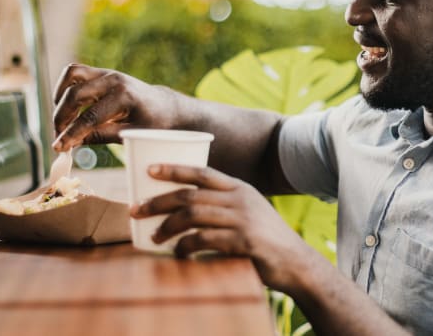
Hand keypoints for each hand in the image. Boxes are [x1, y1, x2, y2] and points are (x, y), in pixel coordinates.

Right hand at [52, 64, 180, 149]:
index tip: (58, 147)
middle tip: (59, 138)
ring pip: (70, 75)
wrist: (166, 106)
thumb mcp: (131, 134)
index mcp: (124, 96)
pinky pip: (74, 73)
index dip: (71, 133)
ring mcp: (106, 72)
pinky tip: (66, 108)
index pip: (90, 117)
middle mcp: (113, 80)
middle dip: (62, 118)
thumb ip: (102, 136)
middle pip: (74, 94)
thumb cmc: (154, 124)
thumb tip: (72, 143)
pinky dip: (64, 88)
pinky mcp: (101, 72)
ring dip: (60, 99)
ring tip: (61, 122)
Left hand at [131, 164, 312, 292]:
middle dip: (158, 201)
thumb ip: (224, 204)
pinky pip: (204, 240)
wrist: (296, 262)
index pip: (202, 172)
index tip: (149, 170)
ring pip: (192, 215)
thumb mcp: (249, 211)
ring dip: (167, 226)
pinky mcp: (243, 241)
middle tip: (136, 210)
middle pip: (190, 194)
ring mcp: (242, 219)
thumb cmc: (265, 239)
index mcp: (239, 188)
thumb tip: (185, 206)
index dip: (174, 169)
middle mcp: (240, 199)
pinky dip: (185, 246)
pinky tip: (177, 252)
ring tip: (153, 236)